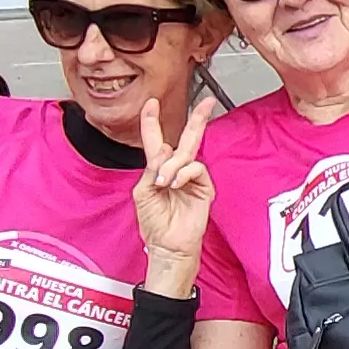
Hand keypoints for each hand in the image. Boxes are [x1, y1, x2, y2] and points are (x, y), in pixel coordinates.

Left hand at [132, 99, 215, 268]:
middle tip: (206, 103)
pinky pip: (196, 169)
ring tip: (164, 182)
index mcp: (158, 170)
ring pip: (185, 155)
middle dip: (197, 119)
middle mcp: (177, 170)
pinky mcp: (204, 187)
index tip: (151, 104)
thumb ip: (152, 169)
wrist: (167, 246)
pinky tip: (176, 184)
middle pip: (186, 139)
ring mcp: (192, 179)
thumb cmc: (154, 224)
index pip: (156, 140)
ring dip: (171, 166)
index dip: (153, 121)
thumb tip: (166, 152)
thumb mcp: (142, 192)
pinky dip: (184, 174)